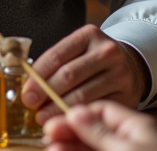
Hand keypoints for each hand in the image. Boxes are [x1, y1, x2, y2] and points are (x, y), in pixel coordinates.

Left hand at [24, 25, 147, 122]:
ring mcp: (119, 73)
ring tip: (45, 118)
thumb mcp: (76, 51)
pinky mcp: (126, 94)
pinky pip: (97, 108)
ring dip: (60, 109)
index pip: (56, 55)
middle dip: (47, 94)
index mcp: (89, 35)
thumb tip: (29, 89)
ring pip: (83, 94)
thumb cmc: (93, 59)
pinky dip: (79, 116)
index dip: (38, 76)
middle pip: (69, 75)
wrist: (130, 65)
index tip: (26, 94)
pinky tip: (67, 121)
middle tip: (33, 109)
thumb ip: (54, 64)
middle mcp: (107, 51)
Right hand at [44, 101, 156, 150]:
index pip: (102, 112)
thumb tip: (76, 112)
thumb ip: (100, 133)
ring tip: (51, 150)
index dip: (77, 115)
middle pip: (92, 133)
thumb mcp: (126, 150)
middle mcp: (128, 143)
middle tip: (48, 137)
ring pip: (89, 150)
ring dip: (69, 149)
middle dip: (69, 134)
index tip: (56, 121)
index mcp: (136, 128)